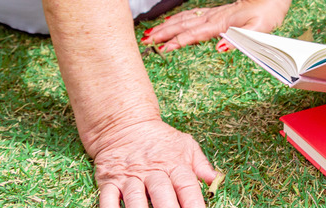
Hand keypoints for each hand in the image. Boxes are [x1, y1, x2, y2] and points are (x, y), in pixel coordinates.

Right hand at [91, 118, 220, 207]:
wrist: (126, 126)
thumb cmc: (161, 141)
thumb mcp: (186, 146)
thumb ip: (201, 165)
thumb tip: (217, 180)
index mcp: (174, 164)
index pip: (186, 186)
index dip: (194, 203)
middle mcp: (152, 171)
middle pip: (161, 193)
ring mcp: (130, 177)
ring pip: (135, 197)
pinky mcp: (110, 181)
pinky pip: (108, 199)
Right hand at [142, 0, 288, 52]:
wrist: (268, 2)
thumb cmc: (264, 18)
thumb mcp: (258, 31)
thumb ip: (239, 39)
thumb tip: (220, 47)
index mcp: (220, 23)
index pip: (194, 34)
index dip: (177, 41)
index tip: (162, 49)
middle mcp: (212, 17)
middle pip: (183, 25)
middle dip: (163, 33)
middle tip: (145, 41)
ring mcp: (211, 14)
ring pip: (183, 19)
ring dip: (166, 26)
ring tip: (148, 33)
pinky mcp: (213, 13)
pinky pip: (190, 15)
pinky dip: (176, 18)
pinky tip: (167, 21)